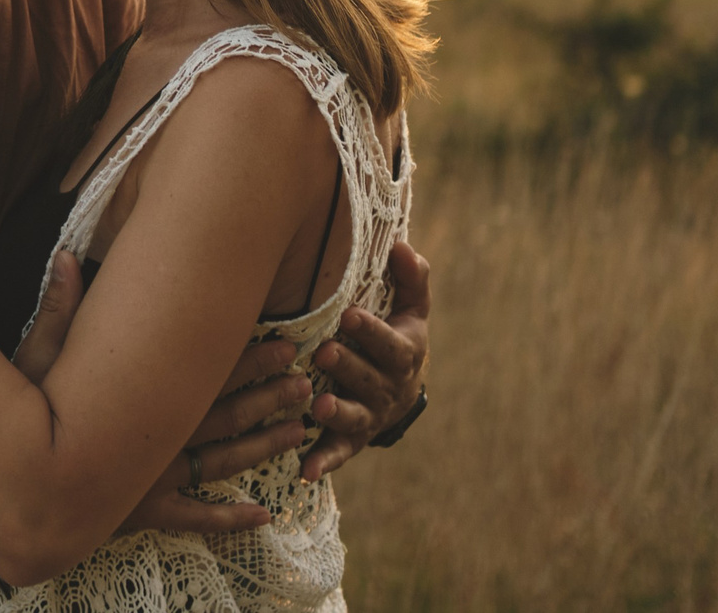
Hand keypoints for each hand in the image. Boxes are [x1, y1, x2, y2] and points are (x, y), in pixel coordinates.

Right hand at [13, 251, 307, 537]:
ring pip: (222, 461)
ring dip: (262, 445)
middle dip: (268, 396)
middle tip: (307, 382)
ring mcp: (154, 481)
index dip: (250, 358)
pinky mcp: (144, 513)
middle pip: (225, 414)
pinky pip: (194, 516)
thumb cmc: (20, 416)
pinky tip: (265, 515)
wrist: (12, 490)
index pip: (208, 372)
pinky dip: (229, 516)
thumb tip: (66, 256)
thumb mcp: (33, 359)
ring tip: (300, 430)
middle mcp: (157, 441)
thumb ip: (58, 311)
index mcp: (142, 399)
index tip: (287, 342)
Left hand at [298, 240, 430, 481]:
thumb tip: (403, 246)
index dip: (372, 331)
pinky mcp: (352, 440)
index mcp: (405, 353)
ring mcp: (371, 416)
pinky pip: (339, 453)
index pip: (391, 343)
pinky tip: (305, 471)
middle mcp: (390, 388)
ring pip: (355, 417)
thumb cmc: (397, 334)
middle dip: (348, 367)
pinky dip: (324, 463)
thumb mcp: (411, 307)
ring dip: (338, 413)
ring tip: (319, 405)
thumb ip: (412, 277)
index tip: (348, 314)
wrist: (401, 389)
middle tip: (325, 352)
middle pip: (370, 379)